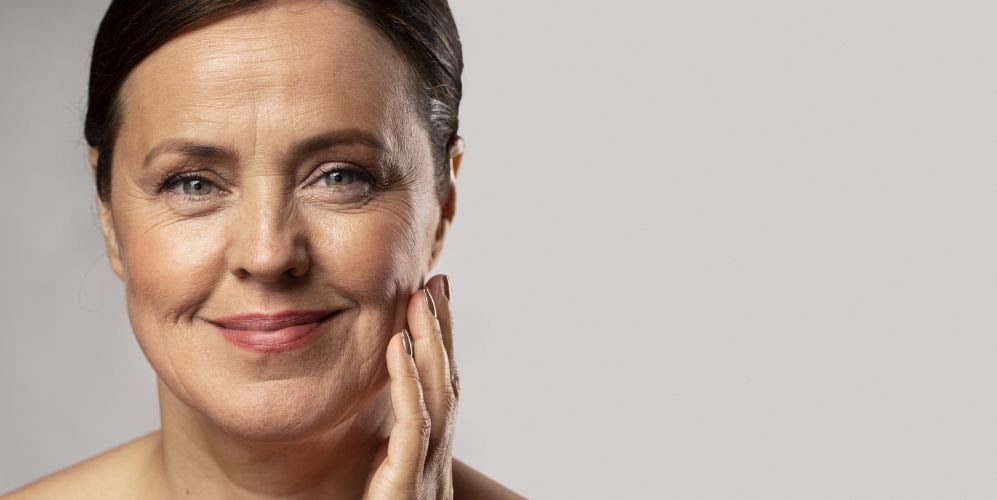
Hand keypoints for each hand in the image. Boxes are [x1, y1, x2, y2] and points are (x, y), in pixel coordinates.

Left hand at [364, 274, 459, 499]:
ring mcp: (425, 474)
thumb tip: (373, 419)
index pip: (439, 389)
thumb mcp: (379, 484)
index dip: (440, 343)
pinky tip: (399, 346)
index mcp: (427, 457)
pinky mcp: (405, 487)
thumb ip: (382, 449)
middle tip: (437, 281)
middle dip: (442, 331)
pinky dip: (408, 383)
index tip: (435, 298)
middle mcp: (434, 461)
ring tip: (421, 298)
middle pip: (446, 383)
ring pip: (437, 397)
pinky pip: (412, 427)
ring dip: (431, 343)